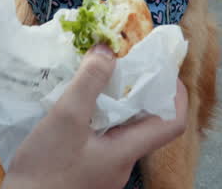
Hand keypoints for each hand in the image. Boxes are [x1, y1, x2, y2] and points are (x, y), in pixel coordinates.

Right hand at [3, 45, 189, 188]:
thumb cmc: (46, 172)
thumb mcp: (66, 118)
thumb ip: (89, 82)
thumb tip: (108, 50)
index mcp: (127, 152)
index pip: (173, 123)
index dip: (175, 93)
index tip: (164, 66)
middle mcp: (121, 163)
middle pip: (145, 122)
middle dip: (138, 88)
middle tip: (124, 61)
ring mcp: (104, 169)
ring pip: (119, 128)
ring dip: (113, 100)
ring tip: (96, 76)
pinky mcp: (85, 170)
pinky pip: (100, 137)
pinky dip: (95, 115)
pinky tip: (75, 103)